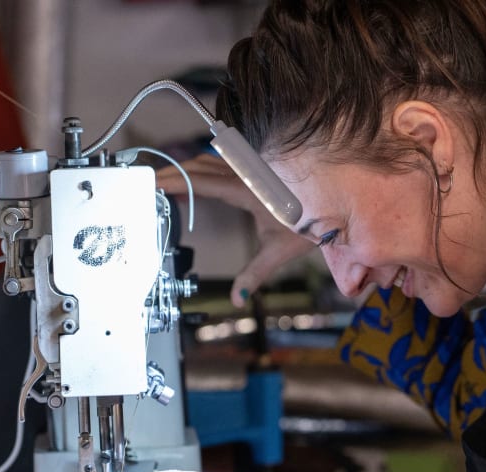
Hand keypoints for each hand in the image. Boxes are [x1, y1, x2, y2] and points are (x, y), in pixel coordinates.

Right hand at [157, 154, 313, 307]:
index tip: (152, 181)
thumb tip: (237, 298)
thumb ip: (254, 274)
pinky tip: (192, 179)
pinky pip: (221, 162)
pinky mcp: (255, 169)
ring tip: (164, 181)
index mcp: (247, 190)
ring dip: (185, 168)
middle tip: (148, 182)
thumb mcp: (278, 251)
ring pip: (209, 160)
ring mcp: (251, 168)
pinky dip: (201, 168)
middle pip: (198, 166)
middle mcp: (247, 174)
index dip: (174, 180)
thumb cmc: (311, 223)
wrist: (336, 204)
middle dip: (172, 172)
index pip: (200, 180)